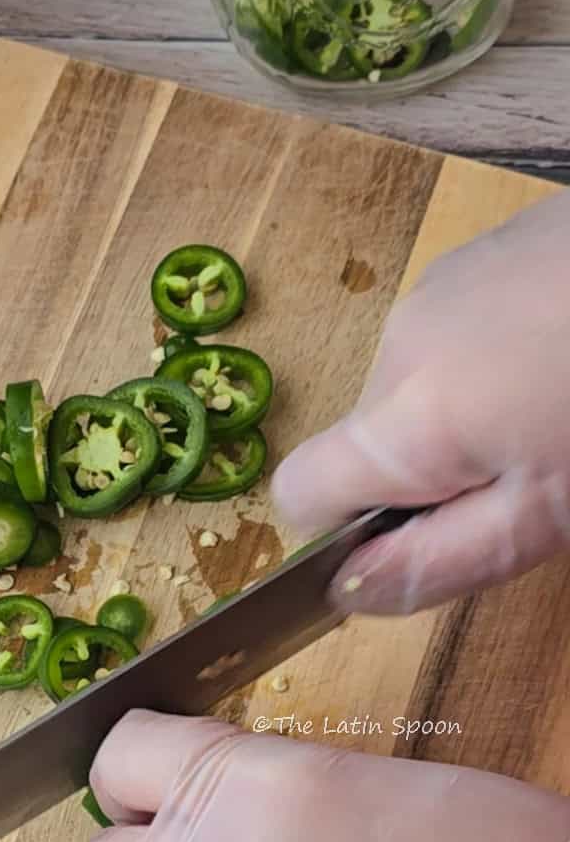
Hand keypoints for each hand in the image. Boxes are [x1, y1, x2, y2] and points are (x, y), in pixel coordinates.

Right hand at [272, 190, 569, 614]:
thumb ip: (441, 562)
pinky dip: (493, 359)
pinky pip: (456, 333)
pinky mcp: (485, 250)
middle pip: (368, 439)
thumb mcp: (556, 514)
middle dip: (430, 472)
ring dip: (468, 414)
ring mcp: (441, 286)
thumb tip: (347, 592)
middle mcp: (401, 342)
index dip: (348, 532)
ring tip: (564, 406)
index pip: (299, 491)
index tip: (428, 534)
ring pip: (417, 386)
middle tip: (538, 475)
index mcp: (409, 417)